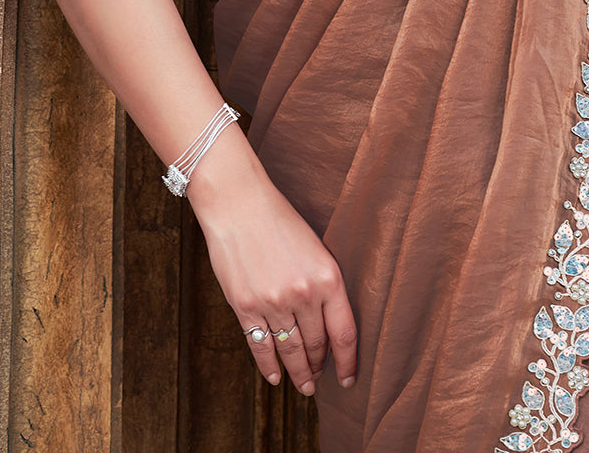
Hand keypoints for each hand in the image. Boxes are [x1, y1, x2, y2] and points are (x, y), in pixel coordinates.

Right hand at [188, 151, 356, 396]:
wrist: (239, 203)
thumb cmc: (279, 220)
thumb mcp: (315, 248)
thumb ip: (323, 283)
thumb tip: (329, 321)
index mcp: (328, 277)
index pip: (345, 334)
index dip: (349, 362)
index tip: (349, 380)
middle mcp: (304, 294)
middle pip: (318, 345)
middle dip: (320, 365)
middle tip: (320, 378)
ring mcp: (274, 303)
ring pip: (292, 350)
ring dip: (299, 372)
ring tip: (304, 385)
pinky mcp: (246, 307)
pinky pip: (261, 347)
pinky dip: (269, 366)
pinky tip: (276, 376)